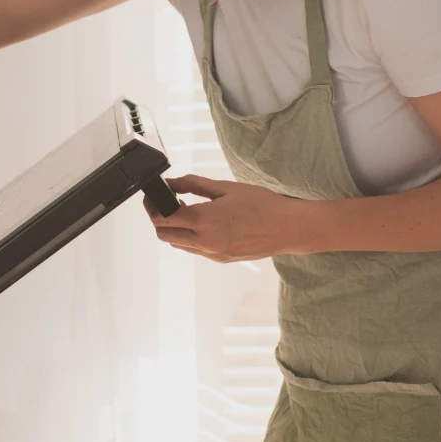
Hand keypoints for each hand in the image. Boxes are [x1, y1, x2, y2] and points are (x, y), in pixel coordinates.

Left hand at [142, 174, 306, 262]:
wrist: (288, 228)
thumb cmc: (262, 204)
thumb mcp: (226, 188)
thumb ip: (194, 184)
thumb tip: (172, 182)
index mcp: (204, 220)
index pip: (163, 218)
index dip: (152, 206)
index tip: (153, 196)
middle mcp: (205, 241)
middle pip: (165, 235)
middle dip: (158, 219)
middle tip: (165, 203)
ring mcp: (213, 253)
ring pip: (178, 244)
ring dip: (174, 229)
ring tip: (185, 210)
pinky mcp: (220, 259)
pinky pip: (195, 249)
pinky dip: (189, 237)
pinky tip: (201, 222)